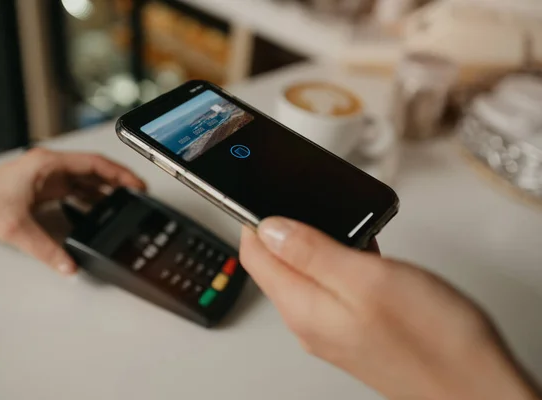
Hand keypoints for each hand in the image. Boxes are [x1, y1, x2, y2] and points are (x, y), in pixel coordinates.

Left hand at [0, 148, 144, 274]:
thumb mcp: (14, 228)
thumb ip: (46, 250)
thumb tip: (68, 265)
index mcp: (47, 164)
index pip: (94, 164)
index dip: (120, 173)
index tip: (136, 184)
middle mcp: (49, 168)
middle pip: (94, 171)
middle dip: (118, 182)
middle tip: (137, 196)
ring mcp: (47, 178)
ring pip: (86, 181)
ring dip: (105, 191)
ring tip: (123, 204)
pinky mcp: (44, 189)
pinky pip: (75, 191)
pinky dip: (90, 199)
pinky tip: (98, 211)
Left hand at [240, 217, 539, 399]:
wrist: (476, 387)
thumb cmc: (432, 340)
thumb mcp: (366, 279)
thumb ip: (311, 252)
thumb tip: (269, 227)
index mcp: (303, 307)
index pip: (255, 257)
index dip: (254, 220)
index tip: (266, 194)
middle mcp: (311, 321)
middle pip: (277, 265)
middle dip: (286, 230)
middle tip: (310, 205)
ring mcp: (333, 327)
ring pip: (307, 273)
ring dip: (317, 245)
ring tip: (344, 227)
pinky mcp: (356, 328)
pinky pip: (333, 287)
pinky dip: (341, 262)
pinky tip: (365, 253)